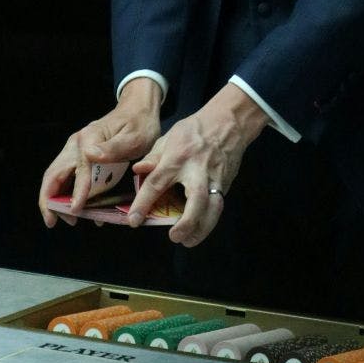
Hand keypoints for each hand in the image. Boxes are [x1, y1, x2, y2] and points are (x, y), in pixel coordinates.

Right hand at [38, 78, 161, 227]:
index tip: (76, 211)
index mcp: (88, 138)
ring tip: (68, 219)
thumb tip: (90, 156)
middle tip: (54, 221)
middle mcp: (76, 144)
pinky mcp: (80, 156)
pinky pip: (68, 177)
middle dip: (50, 200)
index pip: (78, 170)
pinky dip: (68, 194)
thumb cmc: (139, 123)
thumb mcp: (134, 137)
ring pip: (56, 177)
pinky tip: (80, 208)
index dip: (76, 192)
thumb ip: (113, 148)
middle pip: (53, 174)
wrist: (138, 109)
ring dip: (56, 199)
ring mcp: (76, 150)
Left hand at [128, 84, 268, 247]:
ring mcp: (215, 177)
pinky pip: (219, 205)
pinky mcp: (226, 182)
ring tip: (188, 240)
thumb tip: (137, 170)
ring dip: (202, 228)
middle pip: (196, 200)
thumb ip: (154, 156)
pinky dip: (210, 220)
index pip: (157, 182)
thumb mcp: (169, 137)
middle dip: (187, 222)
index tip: (134, 220)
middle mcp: (197, 170)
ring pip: (214, 207)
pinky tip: (200, 229)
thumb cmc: (195, 129)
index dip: (144, 202)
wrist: (229, 122)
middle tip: (174, 237)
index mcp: (177, 157)